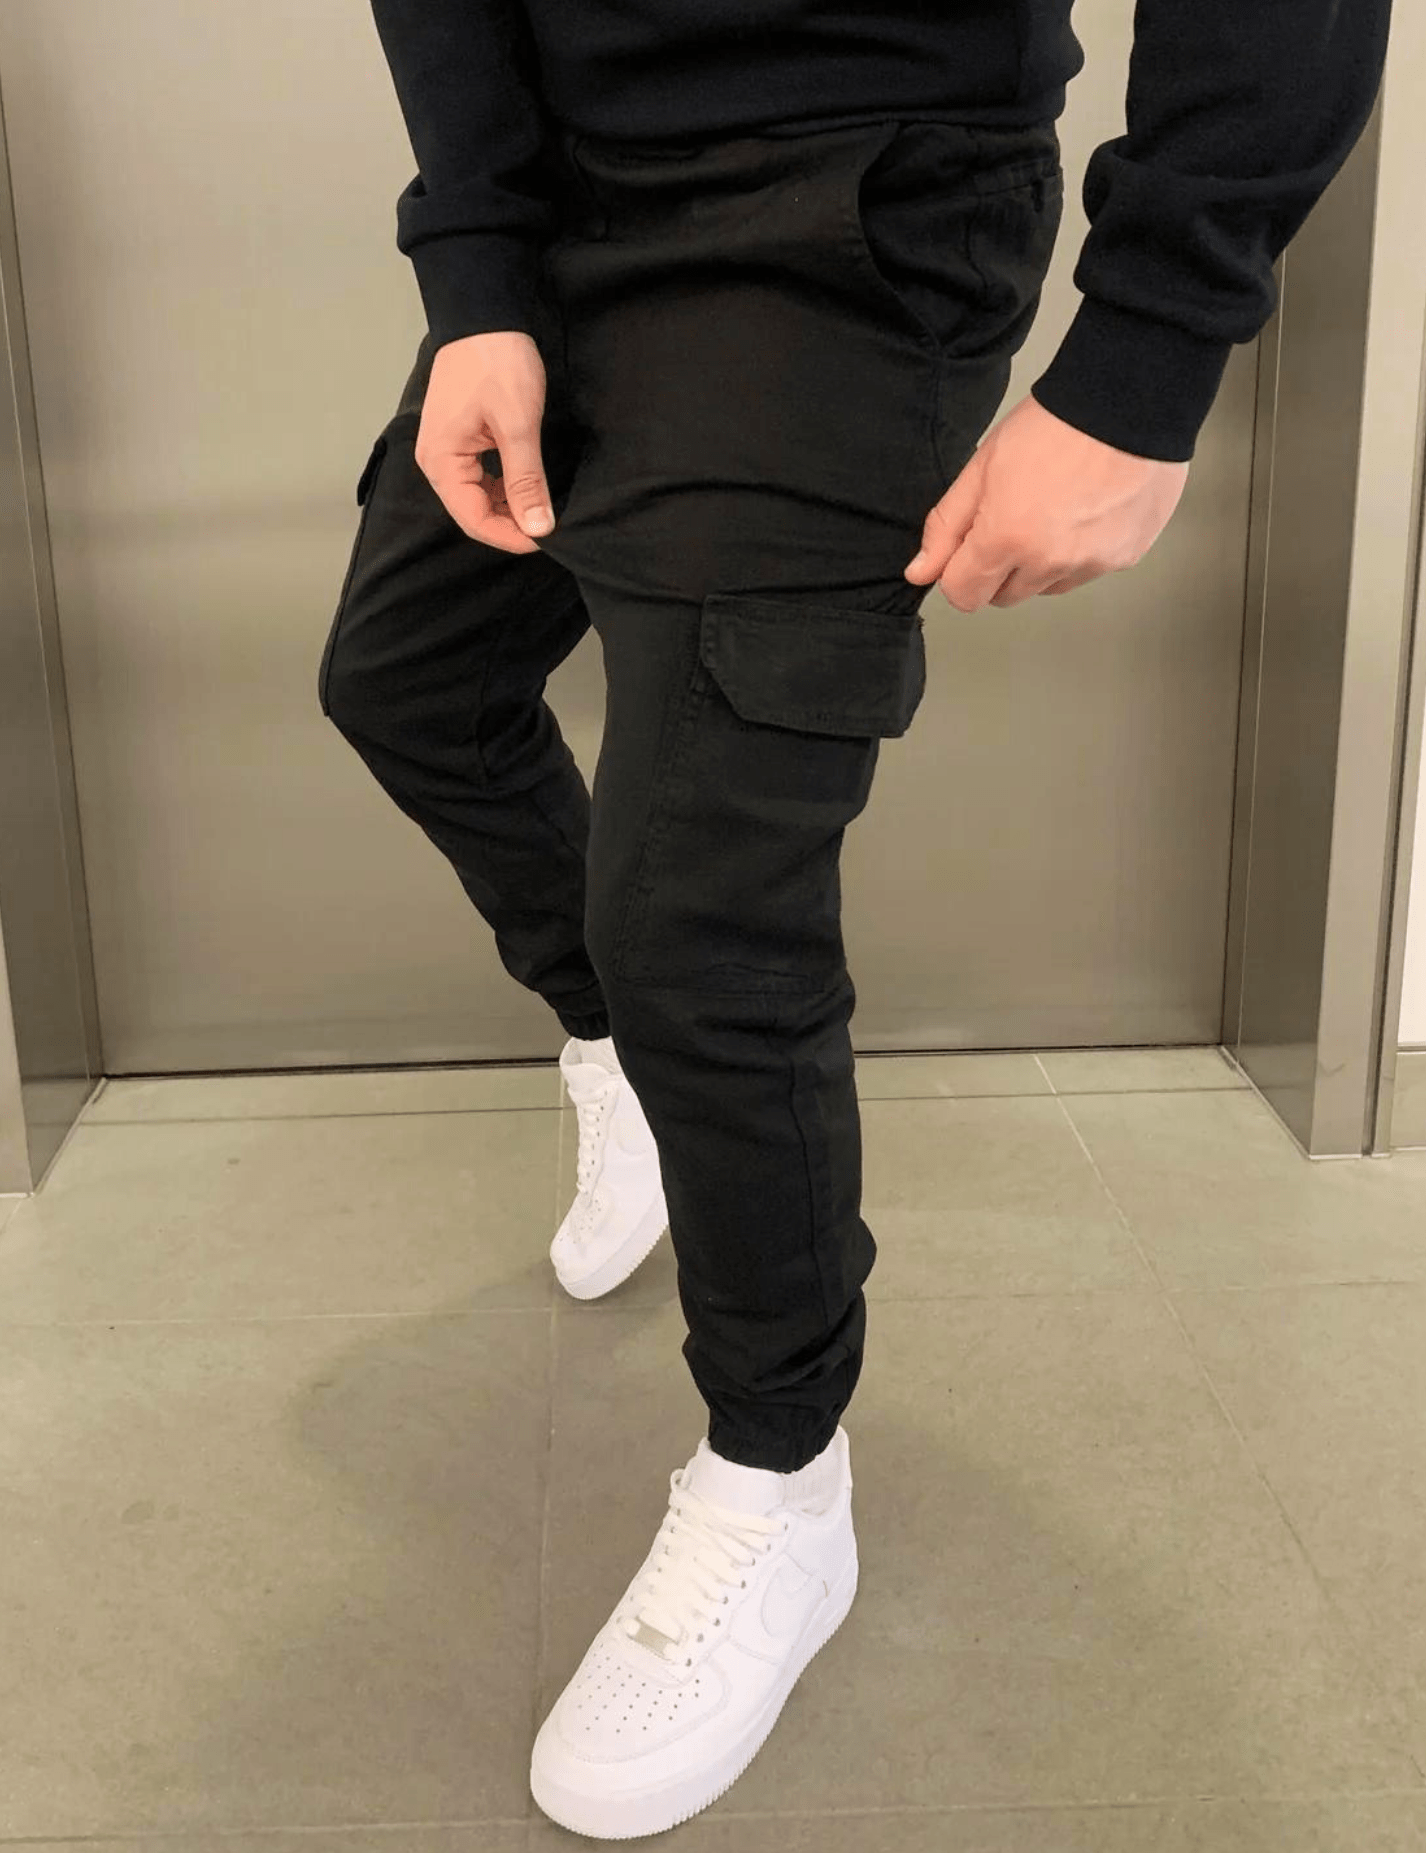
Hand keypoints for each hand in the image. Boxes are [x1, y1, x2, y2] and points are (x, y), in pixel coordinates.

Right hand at [415, 331, 556, 551]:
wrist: (484, 313)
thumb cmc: (495, 362)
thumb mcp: (518, 425)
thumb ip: (526, 481)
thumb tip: (539, 527)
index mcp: (442, 462)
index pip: (474, 520)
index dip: (511, 537)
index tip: (545, 539)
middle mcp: (435, 461)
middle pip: (472, 513)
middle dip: (509, 524)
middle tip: (547, 525)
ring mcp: (445, 449)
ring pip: (476, 497)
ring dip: (507, 507)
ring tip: (540, 506)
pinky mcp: (458, 438)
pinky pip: (478, 477)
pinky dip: (502, 487)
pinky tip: (526, 485)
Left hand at [904, 392, 1188, 610]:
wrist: (1130, 401)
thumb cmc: (1055, 424)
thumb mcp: (983, 467)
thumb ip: (947, 526)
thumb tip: (920, 571)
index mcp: (1007, 539)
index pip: (963, 595)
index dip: (959, 571)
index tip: (971, 544)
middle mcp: (1050, 563)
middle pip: (1005, 596)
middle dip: (1000, 567)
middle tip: (1017, 514)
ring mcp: (1092, 564)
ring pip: (1047, 586)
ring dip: (1043, 561)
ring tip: (1058, 506)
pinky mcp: (1124, 557)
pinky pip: (1087, 571)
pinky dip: (1082, 550)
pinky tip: (1089, 507)